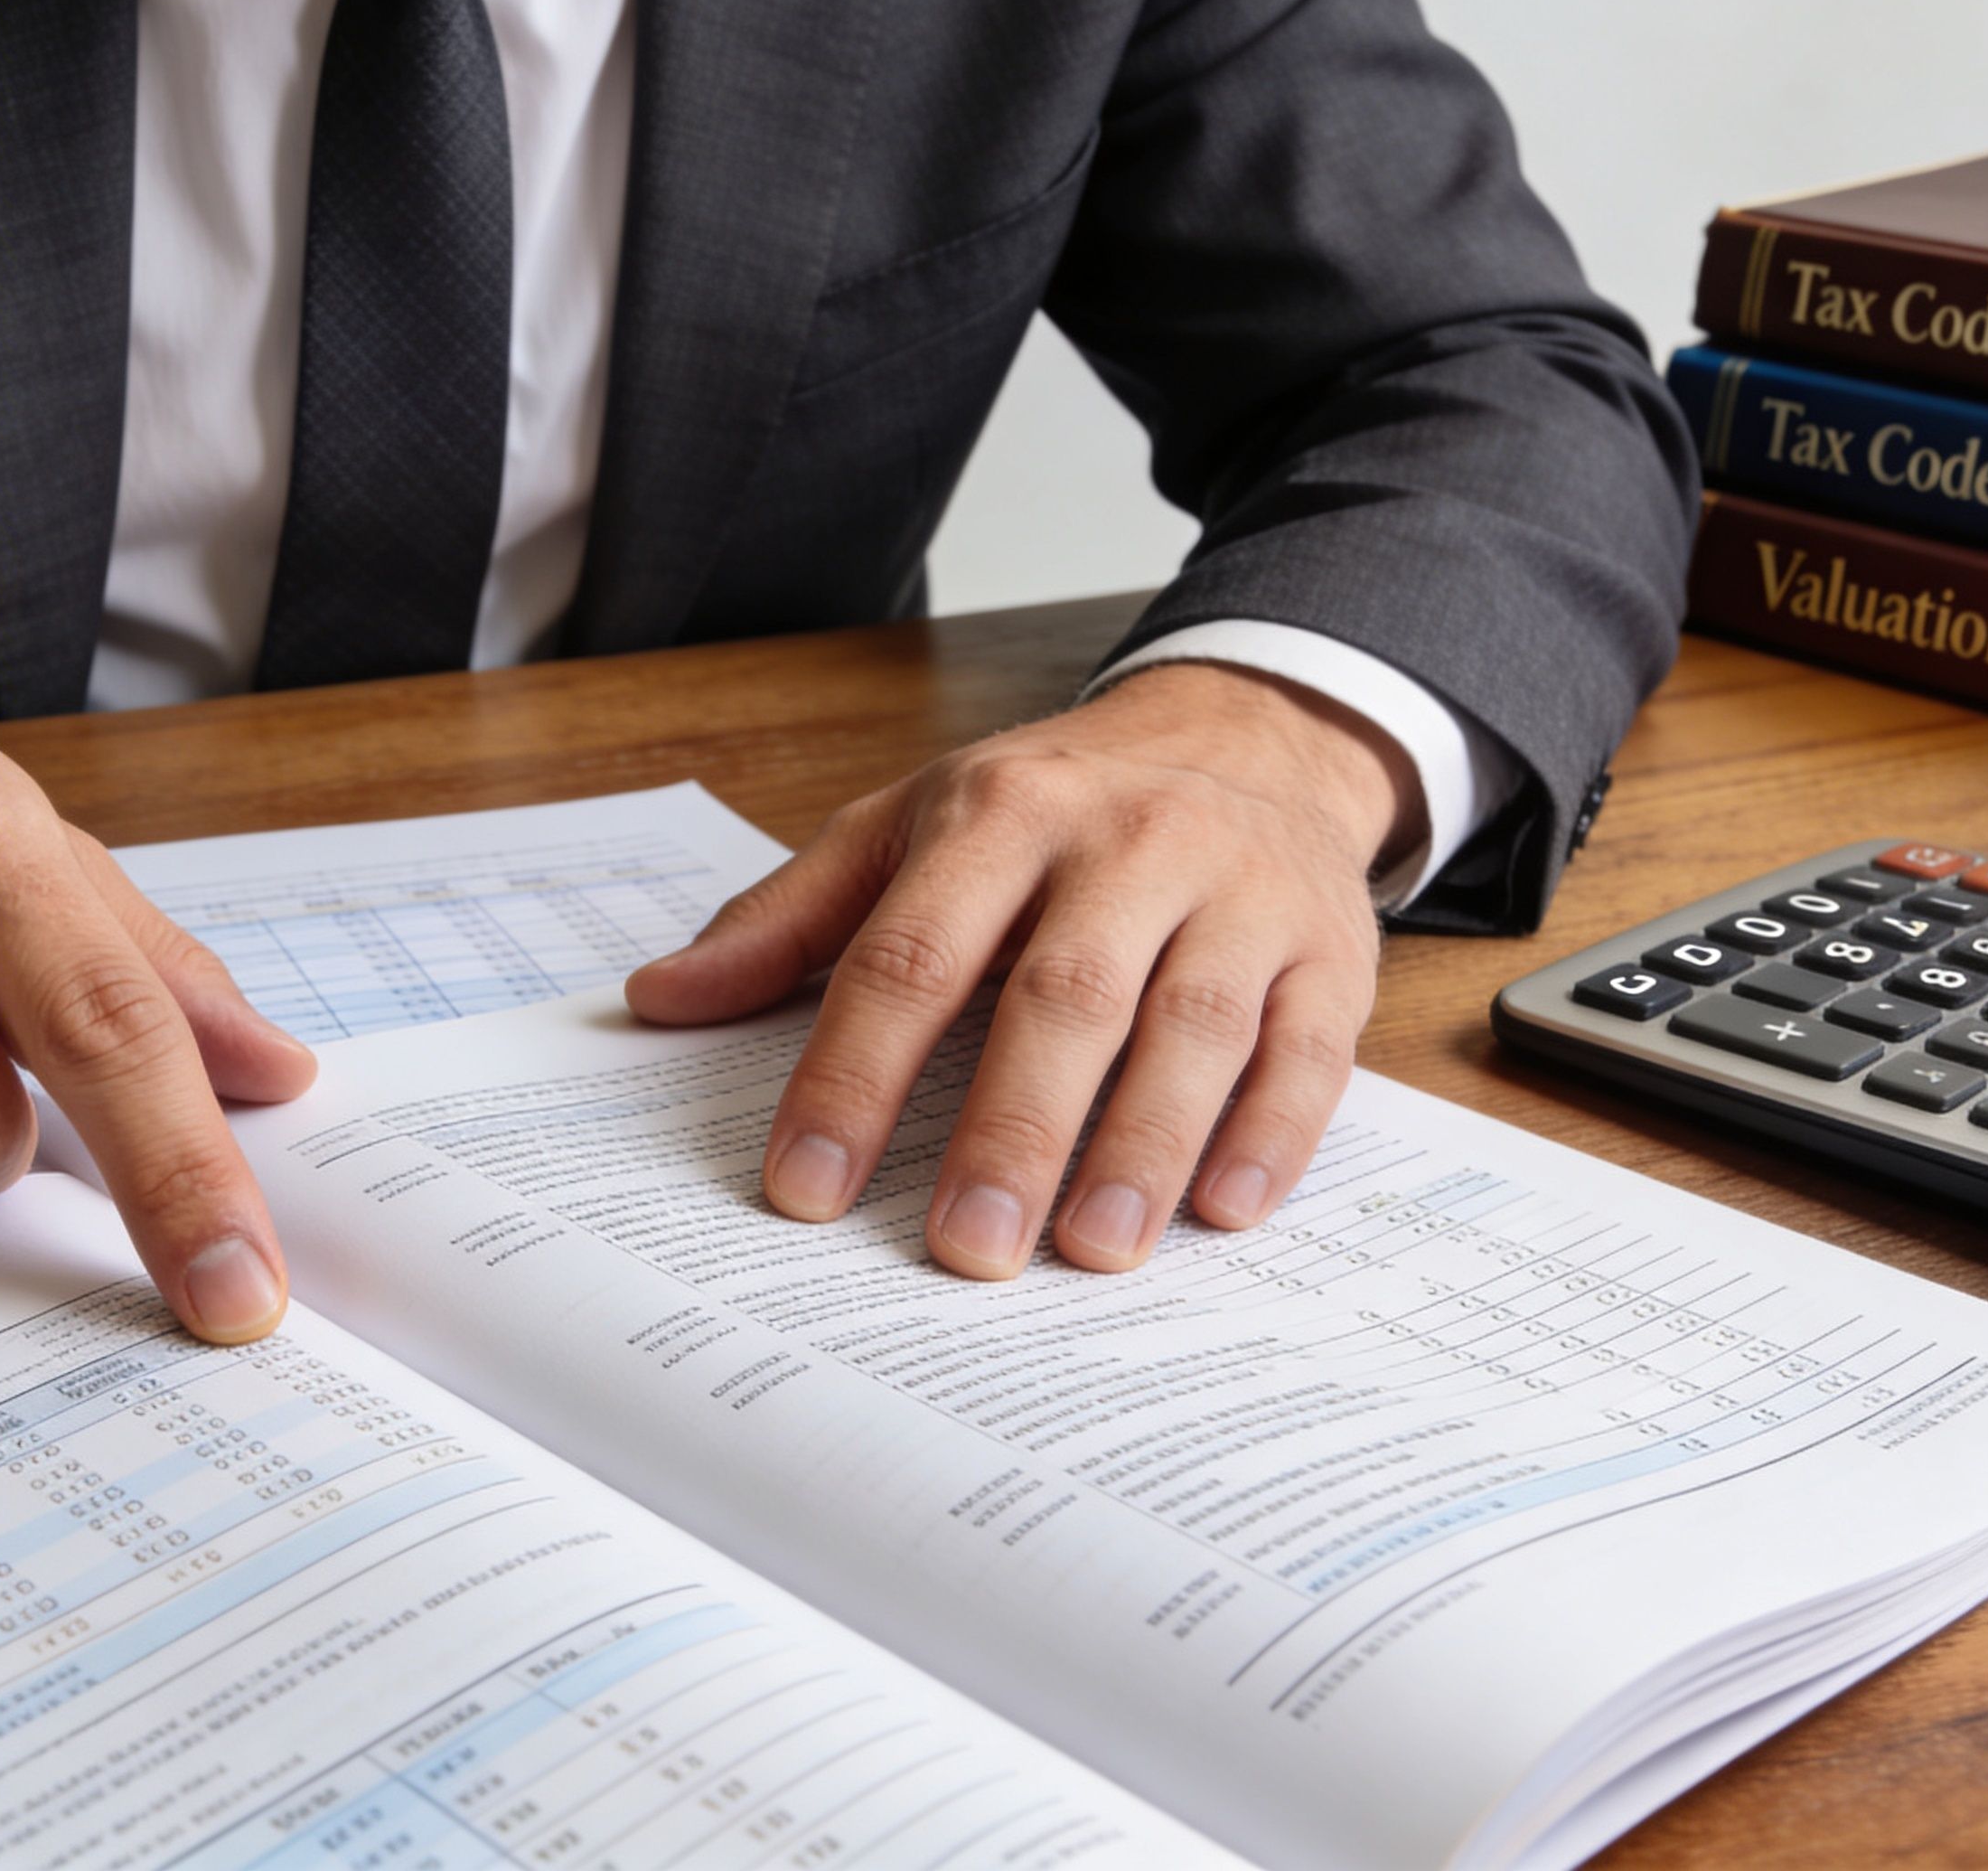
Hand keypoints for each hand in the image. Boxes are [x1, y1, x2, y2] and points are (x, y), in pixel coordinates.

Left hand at [625, 662, 1413, 1274]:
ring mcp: (1239, 893)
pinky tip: (1224, 1210)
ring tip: (1091, 1251)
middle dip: (1010, 1131)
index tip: (806, 1188)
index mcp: (1001, 815)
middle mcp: (1126, 844)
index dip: (853, 1075)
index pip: (912, 955)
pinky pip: (1307, 1048)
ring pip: (1193, 1024)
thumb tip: (659, 999)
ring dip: (1142, 1146)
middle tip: (964, 1251)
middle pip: (1063, 996)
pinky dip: (1270, 1132)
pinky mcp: (1329, 948)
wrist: (1246, 736)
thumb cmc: (1052, 809)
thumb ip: (788, 920)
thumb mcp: (906, 829)